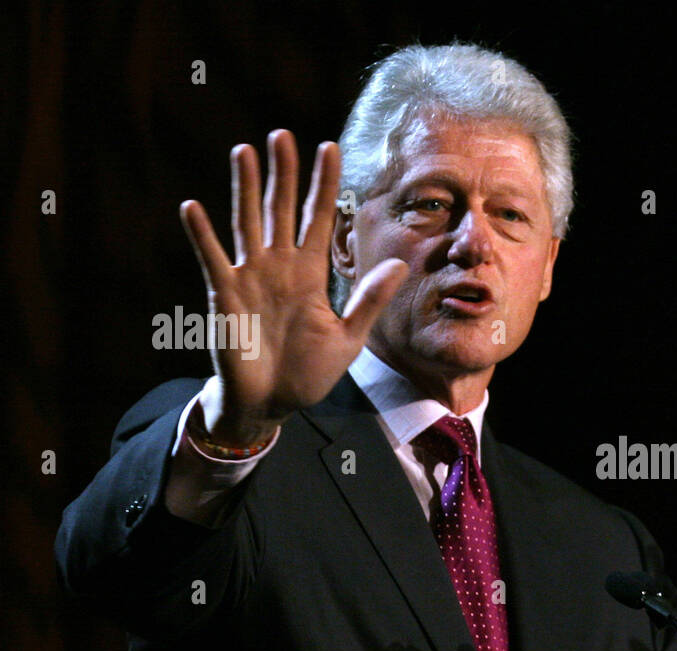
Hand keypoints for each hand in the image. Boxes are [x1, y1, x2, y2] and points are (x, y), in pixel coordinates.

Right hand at [179, 130, 407, 444]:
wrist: (272, 404)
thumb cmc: (307, 373)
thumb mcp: (348, 337)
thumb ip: (369, 300)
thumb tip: (399, 263)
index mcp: (309, 274)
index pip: (318, 219)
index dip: (324, 185)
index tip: (330, 148)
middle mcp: (279, 268)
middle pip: (282, 210)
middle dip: (284, 174)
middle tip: (283, 134)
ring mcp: (250, 278)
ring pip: (248, 223)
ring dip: (245, 188)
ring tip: (244, 151)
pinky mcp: (225, 296)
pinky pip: (212, 259)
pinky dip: (202, 235)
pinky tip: (192, 207)